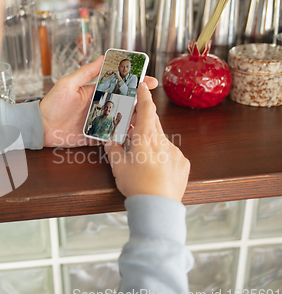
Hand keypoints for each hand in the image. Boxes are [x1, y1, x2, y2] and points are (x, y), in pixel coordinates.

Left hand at [40, 56, 157, 147]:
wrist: (41, 127)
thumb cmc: (52, 104)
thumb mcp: (68, 84)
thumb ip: (86, 72)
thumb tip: (103, 57)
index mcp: (96, 91)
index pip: (120, 85)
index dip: (135, 82)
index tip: (149, 81)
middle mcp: (100, 106)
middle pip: (125, 103)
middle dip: (141, 103)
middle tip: (151, 104)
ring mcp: (99, 121)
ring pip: (122, 120)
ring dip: (134, 119)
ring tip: (146, 120)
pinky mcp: (96, 136)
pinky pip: (112, 136)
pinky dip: (123, 136)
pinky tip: (133, 135)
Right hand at [104, 82, 189, 201]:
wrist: (158, 207)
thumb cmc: (137, 186)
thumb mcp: (118, 168)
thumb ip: (114, 151)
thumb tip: (111, 144)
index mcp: (146, 138)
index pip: (147, 109)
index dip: (144, 95)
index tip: (143, 86)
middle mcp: (163, 141)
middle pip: (154, 123)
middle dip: (144, 122)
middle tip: (134, 126)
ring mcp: (175, 152)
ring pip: (161, 140)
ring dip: (151, 143)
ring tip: (142, 158)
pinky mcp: (183, 163)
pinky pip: (171, 154)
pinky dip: (162, 157)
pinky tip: (155, 170)